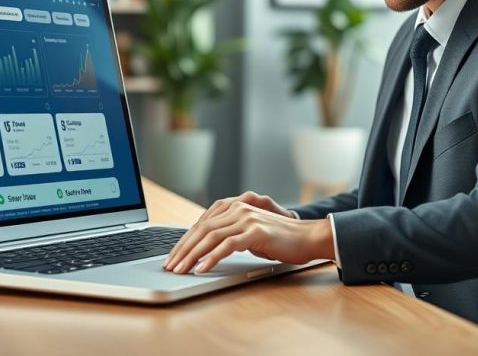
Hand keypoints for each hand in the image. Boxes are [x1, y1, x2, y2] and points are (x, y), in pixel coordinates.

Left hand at [162, 191, 334, 273]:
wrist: (308, 237)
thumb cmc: (280, 239)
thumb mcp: (250, 233)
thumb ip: (230, 235)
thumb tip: (205, 249)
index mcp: (234, 206)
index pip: (201, 224)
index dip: (184, 240)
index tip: (172, 256)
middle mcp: (238, 208)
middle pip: (202, 229)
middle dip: (183, 249)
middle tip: (170, 266)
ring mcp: (247, 219)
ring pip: (210, 237)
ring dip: (192, 255)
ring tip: (181, 269)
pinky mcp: (256, 232)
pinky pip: (227, 245)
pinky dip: (211, 258)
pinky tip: (202, 269)